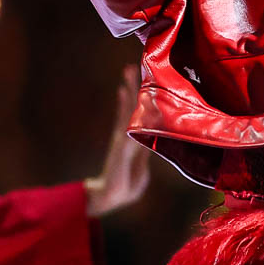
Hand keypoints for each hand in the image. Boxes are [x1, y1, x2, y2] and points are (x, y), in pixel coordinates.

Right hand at [84, 65, 151, 216]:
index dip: (144, 99)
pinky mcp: (120, 145)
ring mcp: (122, 138)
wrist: (110, 198)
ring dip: (128, 90)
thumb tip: (153, 142)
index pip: (140, 115)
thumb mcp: (142, 168)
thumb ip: (146, 153)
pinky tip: (124, 93)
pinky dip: (125, 107)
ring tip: (127, 71)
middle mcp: (126, 135)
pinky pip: (124, 122)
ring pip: (127, 109)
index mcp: (134, 141)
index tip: (148, 80)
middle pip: (132, 107)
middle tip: (133, 66)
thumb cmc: (126, 186)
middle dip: (133, 87)